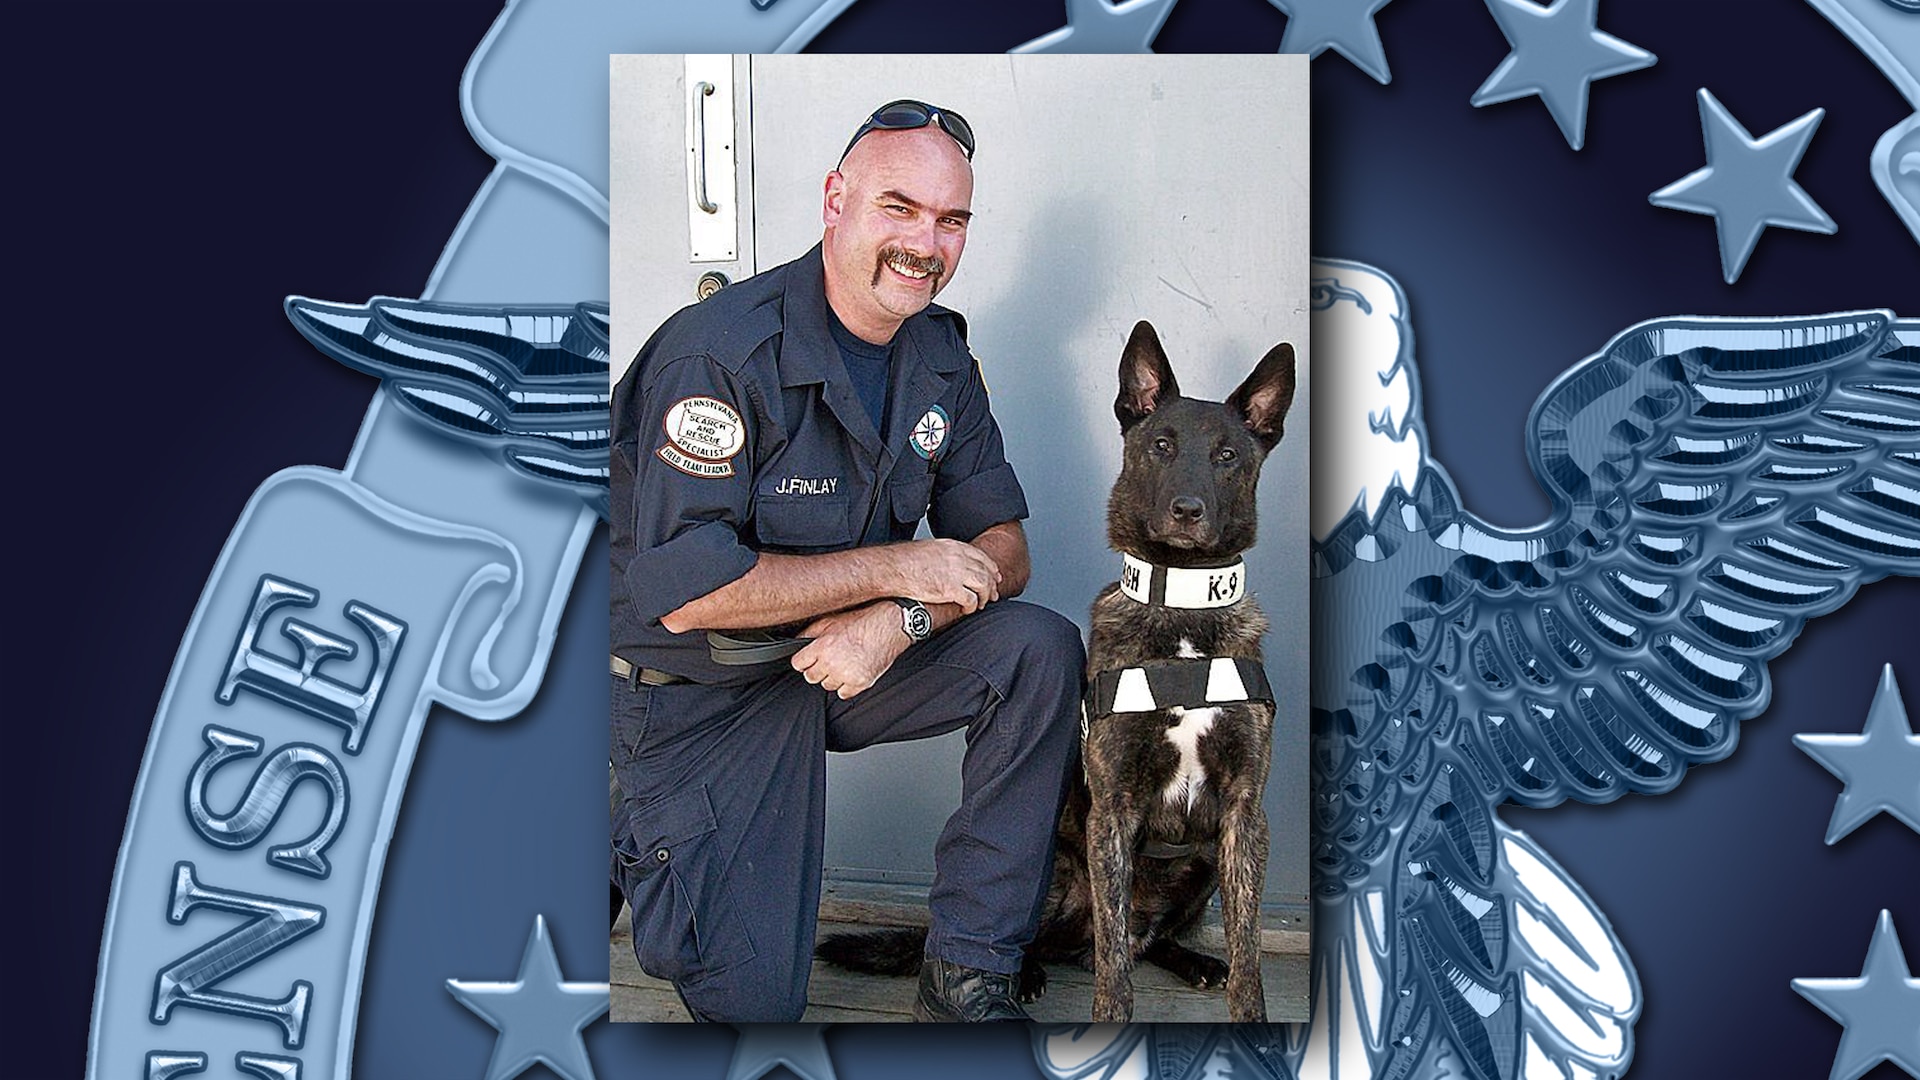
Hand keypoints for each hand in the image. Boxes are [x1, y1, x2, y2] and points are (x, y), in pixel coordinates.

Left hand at [791, 602, 911, 698]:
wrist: (890, 626)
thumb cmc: (863, 621)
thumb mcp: (831, 620)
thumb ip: (809, 633)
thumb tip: (796, 642)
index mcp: (823, 646)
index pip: (798, 664)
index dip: (804, 660)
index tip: (810, 658)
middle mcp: (832, 663)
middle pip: (811, 677)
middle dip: (818, 669)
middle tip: (829, 659)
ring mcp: (846, 675)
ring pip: (827, 686)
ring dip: (832, 677)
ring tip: (843, 663)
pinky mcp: (860, 683)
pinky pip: (843, 693)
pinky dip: (846, 685)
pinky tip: (851, 671)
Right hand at [893, 538, 1000, 612]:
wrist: (894, 568)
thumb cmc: (906, 560)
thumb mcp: (930, 548)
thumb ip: (945, 554)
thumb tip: (950, 562)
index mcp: (954, 547)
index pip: (981, 557)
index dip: (991, 568)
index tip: (995, 576)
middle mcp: (958, 559)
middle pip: (985, 572)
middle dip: (992, 585)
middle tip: (994, 594)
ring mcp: (956, 574)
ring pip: (983, 586)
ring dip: (985, 597)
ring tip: (982, 604)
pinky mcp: (950, 589)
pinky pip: (971, 600)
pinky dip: (972, 607)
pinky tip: (968, 610)